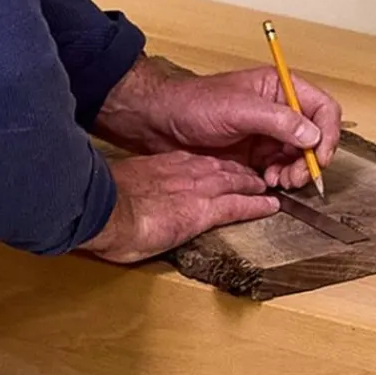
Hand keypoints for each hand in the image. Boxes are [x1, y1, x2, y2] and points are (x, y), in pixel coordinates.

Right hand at [80, 149, 279, 263]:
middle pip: (222, 168)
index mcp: (164, 165)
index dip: (214, 165)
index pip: (197, 162)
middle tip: (257, 176)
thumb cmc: (104, 202)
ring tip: (267, 187)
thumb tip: (128, 201)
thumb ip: (133, 192)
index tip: (222, 169)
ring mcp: (197, 190)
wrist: (105, 210)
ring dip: (253, 184)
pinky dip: (257, 205)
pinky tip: (271, 206)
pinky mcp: (203, 212)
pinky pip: (238, 206)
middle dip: (241, 171)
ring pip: (236, 182)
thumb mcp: (121, 189)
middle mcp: (185, 172)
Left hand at [95, 55, 341, 193]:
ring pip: (299, 157)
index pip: (323, 108)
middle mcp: (279, 110)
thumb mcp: (239, 109)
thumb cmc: (194, 104)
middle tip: (295, 177)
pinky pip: (279, 169)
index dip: (328, 133)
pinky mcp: (255, 155)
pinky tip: (265, 184)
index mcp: (280, 87)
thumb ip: (279, 120)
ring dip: (295, 172)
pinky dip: (279, 179)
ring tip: (278, 181)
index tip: (320, 156)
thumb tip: (313, 135)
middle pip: (316, 137)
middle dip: (311, 159)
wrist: (161, 123)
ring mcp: (268, 134)